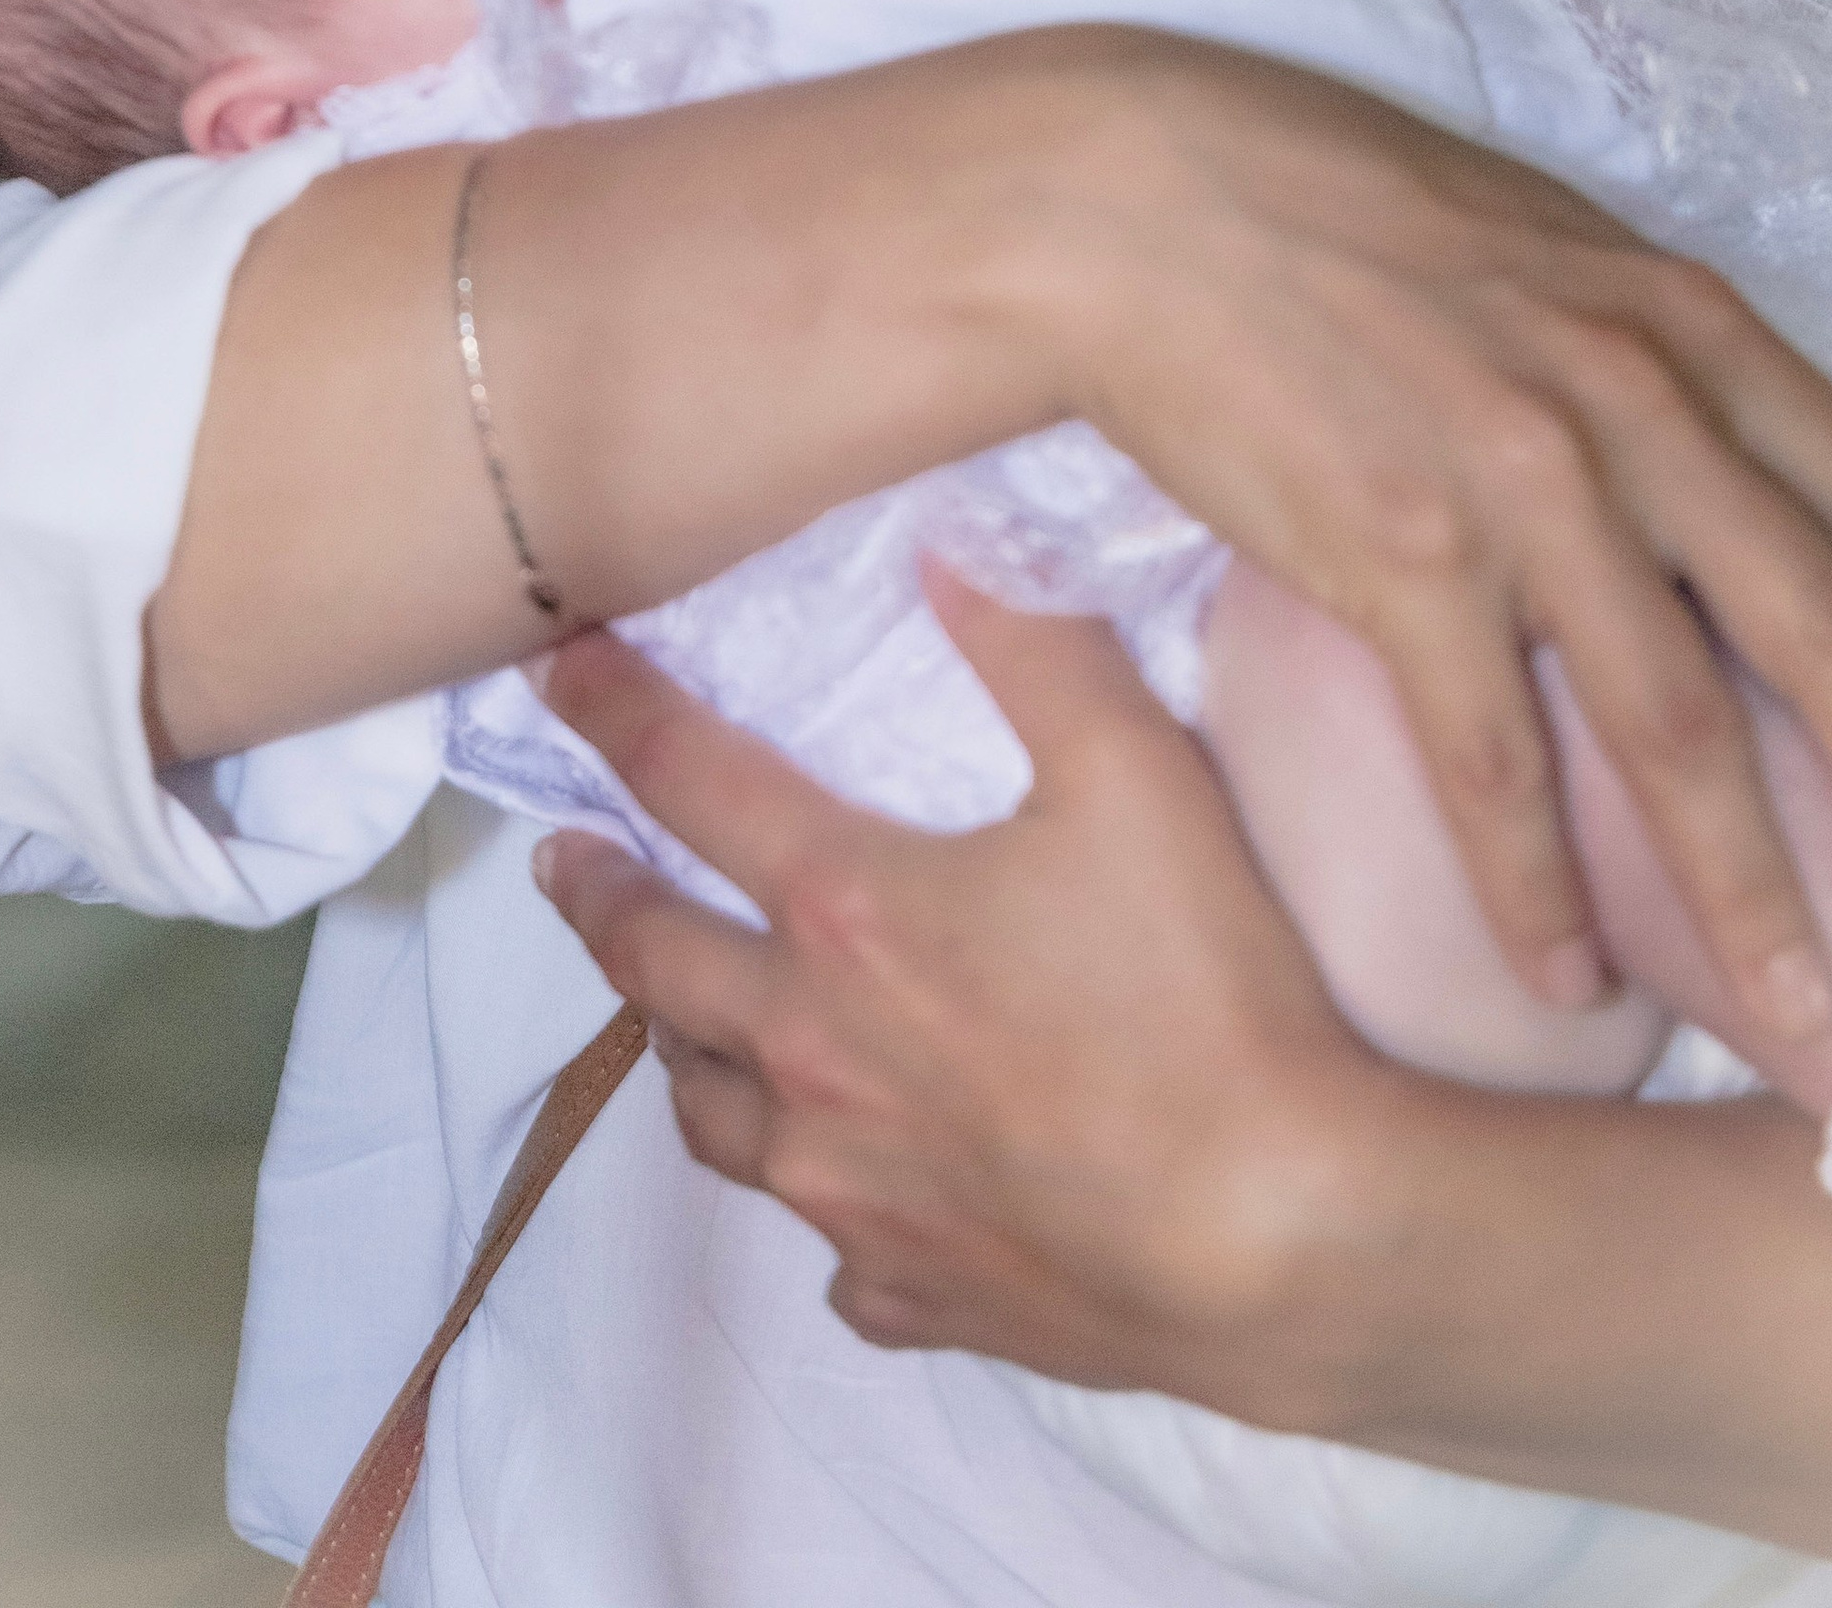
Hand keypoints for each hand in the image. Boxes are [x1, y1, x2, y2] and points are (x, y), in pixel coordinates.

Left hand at [541, 586, 1831, 1584]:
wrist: (1276, 1236)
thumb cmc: (1204, 993)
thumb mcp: (1136, 772)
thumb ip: (1035, 643)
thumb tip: (946, 541)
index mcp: (846, 914)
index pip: (692, 782)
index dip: (614, 713)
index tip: (555, 670)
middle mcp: (811, 1054)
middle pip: (659, 964)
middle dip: (598, 901)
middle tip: (560, 867)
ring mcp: (852, 1190)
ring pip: (714, 1119)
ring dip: (681, 1051)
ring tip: (673, 1019)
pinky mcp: (915, 1290)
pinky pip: (833, 1251)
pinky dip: (826, 1207)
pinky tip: (851, 1198)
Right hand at [1038, 35, 1831, 1040]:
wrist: (1143, 200)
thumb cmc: (1331, 208)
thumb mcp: (1543, 249)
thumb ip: (1648, 354)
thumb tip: (1725, 464)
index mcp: (1681, 323)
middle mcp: (1631, 404)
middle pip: (1819, 636)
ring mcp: (1520, 484)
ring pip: (1676, 728)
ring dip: (1751, 898)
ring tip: (1814, 1023)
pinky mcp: (1397, 558)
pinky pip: (1491, 759)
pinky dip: (1536, 888)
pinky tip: (1568, 983)